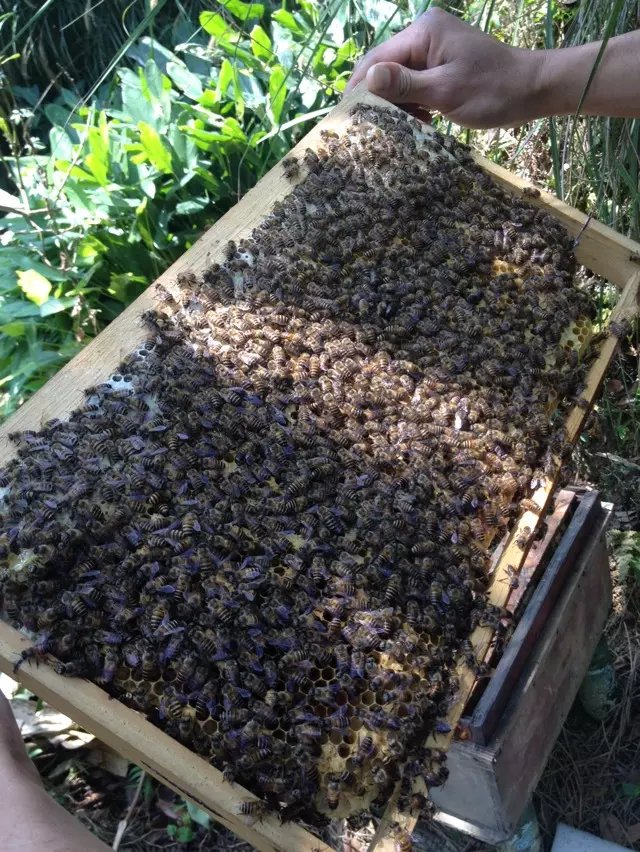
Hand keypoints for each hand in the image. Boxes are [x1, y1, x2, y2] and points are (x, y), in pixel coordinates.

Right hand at [346, 8, 545, 128]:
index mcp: (423, 32)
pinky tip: (418, 123)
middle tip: (370, 131)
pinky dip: (412, 104)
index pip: (376, 59)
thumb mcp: (445, 91)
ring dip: (396, 106)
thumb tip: (368, 79)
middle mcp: (424, 33)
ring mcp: (433, 48)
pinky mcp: (441, 63)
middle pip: (384, 68)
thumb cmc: (493, 91)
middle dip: (378, 99)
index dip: (359, 89)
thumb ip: (406, 85)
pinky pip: (414, 83)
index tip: (347, 119)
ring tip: (397, 131)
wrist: (532, 89)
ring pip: (398, 79)